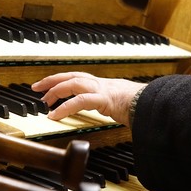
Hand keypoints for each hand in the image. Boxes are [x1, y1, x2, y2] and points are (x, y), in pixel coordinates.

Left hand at [31, 72, 145, 126]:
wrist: (153, 103)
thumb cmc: (138, 104)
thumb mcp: (118, 102)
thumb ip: (107, 103)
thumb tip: (104, 109)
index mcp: (101, 84)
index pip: (77, 77)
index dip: (61, 79)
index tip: (48, 85)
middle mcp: (100, 83)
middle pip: (71, 75)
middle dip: (52, 80)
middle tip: (37, 88)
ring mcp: (102, 89)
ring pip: (74, 83)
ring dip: (56, 90)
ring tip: (43, 100)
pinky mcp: (105, 99)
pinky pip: (80, 101)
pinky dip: (65, 107)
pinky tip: (54, 115)